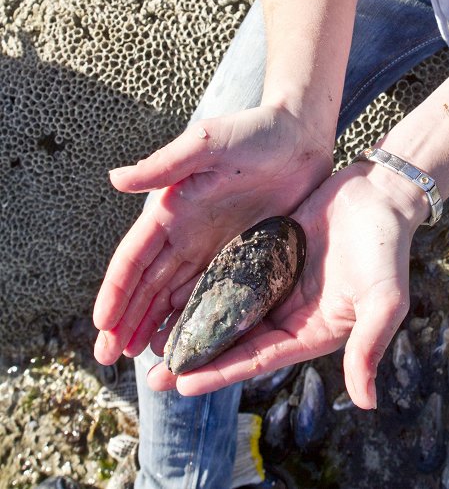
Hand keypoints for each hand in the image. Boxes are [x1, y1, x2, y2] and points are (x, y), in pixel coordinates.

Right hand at [93, 105, 331, 365]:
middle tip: (108, 358)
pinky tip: (190, 345)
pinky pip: (215, 295)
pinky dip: (196, 320)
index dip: (117, 290)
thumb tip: (115, 179)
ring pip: (176, 296)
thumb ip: (165, 164)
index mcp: (172, 208)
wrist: (302, 134)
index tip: (101, 323)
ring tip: (144, 362)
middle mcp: (187, 232)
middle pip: (149, 285)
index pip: (135, 257)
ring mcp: (215, 247)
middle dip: (126, 320)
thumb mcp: (209, 143)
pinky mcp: (244, 255)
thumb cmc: (255, 131)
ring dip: (156, 326)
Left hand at [145, 161, 426, 408]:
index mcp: (313, 331)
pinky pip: (232, 275)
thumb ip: (369, 346)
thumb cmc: (387, 247)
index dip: (220, 372)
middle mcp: (291, 313)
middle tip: (154, 378)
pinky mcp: (269, 253)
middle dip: (198, 361)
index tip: (183, 384)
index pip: (258, 359)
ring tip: (156, 342)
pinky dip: (206, 287)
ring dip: (196, 327)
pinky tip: (176, 293)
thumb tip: (367, 402)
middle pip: (236, 343)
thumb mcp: (385, 300)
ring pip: (229, 312)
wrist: (381, 193)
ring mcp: (278, 283)